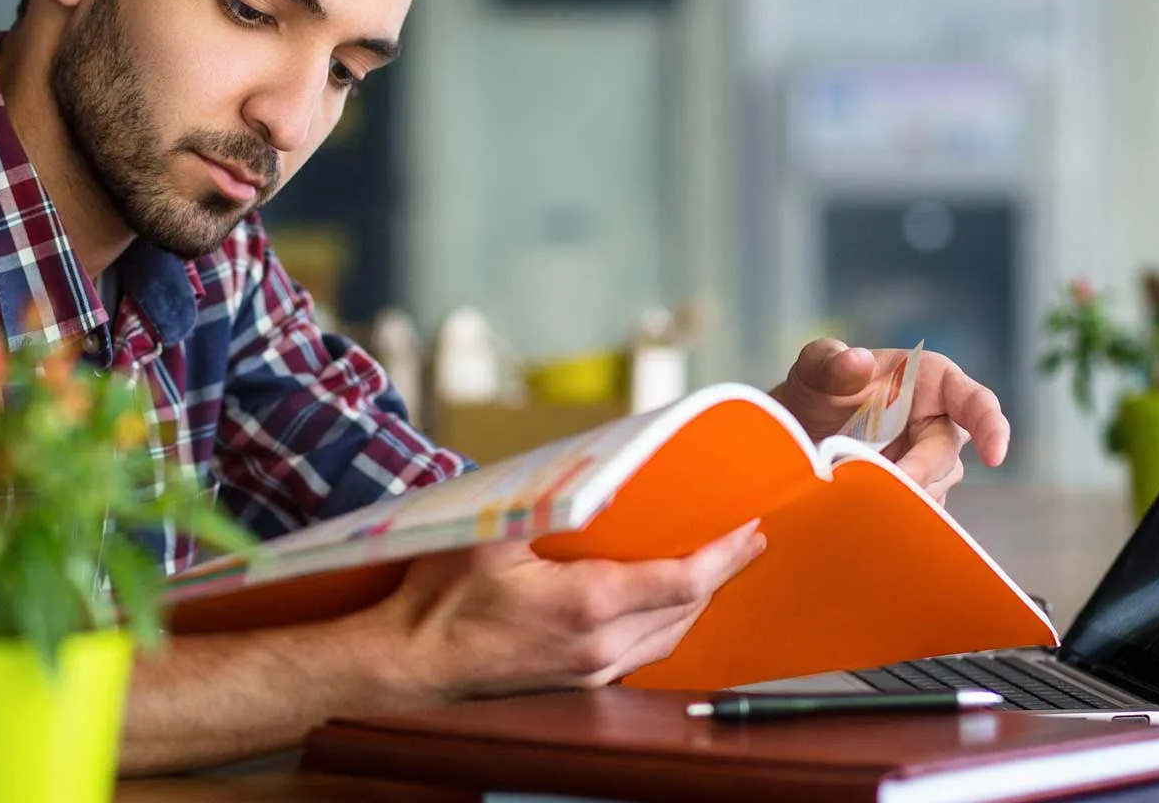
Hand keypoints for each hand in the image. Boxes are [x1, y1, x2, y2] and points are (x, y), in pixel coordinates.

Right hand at [384, 520, 766, 699]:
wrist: (409, 663)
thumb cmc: (439, 598)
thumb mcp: (490, 534)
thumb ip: (547, 504)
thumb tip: (596, 476)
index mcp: (586, 606)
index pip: (682, 581)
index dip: (723, 555)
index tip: (750, 529)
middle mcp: (600, 647)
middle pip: (686, 611)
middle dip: (721, 574)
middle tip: (745, 540)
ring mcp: (591, 672)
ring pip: (669, 637)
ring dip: (696, 601)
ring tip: (715, 567)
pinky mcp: (579, 684)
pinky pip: (642, 653)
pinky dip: (665, 622)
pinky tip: (663, 603)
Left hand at [771, 338, 1008, 502]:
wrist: (800, 431)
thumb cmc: (819, 389)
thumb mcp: (817, 369)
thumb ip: (831, 363)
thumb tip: (857, 360)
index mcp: (933, 381)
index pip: (977, 403)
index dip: (992, 428)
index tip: (995, 456)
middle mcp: (940, 422)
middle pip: (947, 457)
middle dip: (917, 473)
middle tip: (881, 483)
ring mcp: (930, 461)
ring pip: (933, 488)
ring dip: (900, 495)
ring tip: (853, 486)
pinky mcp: (917, 491)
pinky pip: (919, 512)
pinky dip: (894, 514)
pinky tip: (864, 510)